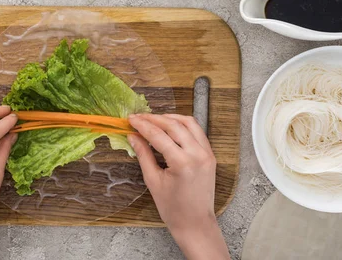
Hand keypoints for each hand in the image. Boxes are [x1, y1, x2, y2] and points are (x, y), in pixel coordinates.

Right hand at [128, 114, 229, 259]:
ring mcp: (207, 153)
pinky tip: (170, 126)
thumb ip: (143, 154)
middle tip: (138, 117)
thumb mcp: (153, 181)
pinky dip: (183, 125)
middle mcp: (197, 154)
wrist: (195, 223)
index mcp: (182, 163)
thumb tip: (133, 136)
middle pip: (173, 125)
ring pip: (188, 123)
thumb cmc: (173, 208)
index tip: (130, 119)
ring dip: (170, 118)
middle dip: (154, 119)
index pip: (158, 135)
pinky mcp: (210, 155)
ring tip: (153, 119)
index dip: (142, 125)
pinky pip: (197, 132)